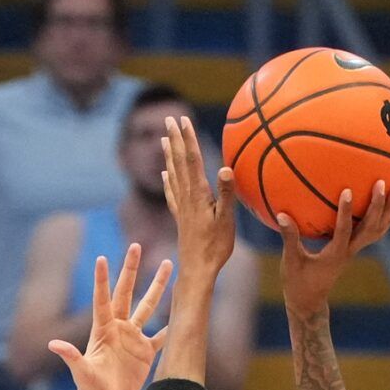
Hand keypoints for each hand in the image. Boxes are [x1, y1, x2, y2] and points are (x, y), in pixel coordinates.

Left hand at [49, 244, 171, 389]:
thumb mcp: (81, 373)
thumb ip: (71, 357)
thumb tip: (53, 344)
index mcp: (103, 330)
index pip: (103, 299)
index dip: (102, 280)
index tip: (101, 258)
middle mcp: (119, 328)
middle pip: (127, 292)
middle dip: (131, 269)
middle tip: (136, 244)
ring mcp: (133, 339)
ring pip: (148, 306)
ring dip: (158, 286)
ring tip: (168, 264)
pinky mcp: (145, 352)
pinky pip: (160, 336)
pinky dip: (170, 326)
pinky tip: (180, 313)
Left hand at [160, 114, 236, 278]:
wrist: (197, 270)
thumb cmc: (216, 248)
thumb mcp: (227, 221)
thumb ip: (226, 194)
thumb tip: (224, 168)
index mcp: (198, 195)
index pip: (192, 160)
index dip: (187, 139)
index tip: (182, 119)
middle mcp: (187, 197)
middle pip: (179, 162)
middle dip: (174, 139)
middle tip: (168, 119)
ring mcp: (181, 207)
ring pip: (172, 175)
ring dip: (168, 155)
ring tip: (162, 138)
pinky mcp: (180, 218)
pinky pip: (171, 193)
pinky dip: (167, 180)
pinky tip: (164, 173)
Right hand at [277, 181, 389, 316]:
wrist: (310, 302)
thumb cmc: (297, 283)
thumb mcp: (290, 261)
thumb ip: (289, 238)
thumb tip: (282, 215)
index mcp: (335, 254)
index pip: (344, 230)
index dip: (346, 211)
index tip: (348, 190)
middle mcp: (349, 252)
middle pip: (371, 228)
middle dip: (378, 205)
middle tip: (382, 182)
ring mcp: (354, 251)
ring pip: (378, 230)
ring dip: (388, 210)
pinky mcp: (353, 251)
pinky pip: (374, 232)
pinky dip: (384, 217)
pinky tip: (389, 204)